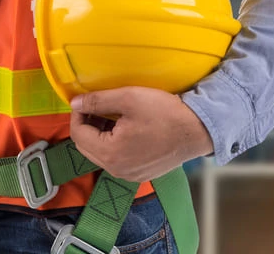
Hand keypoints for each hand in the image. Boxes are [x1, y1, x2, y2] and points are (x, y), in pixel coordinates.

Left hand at [69, 87, 213, 182]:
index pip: (78, 134)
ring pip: (100, 155)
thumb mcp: (128, 98)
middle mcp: (117, 170)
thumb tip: (75, 103)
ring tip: (111, 116)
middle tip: (97, 107)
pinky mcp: (140, 174)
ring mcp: (129, 175)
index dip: (78, 114)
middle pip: (85, 147)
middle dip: (86, 126)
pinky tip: (124, 129)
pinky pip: (115, 160)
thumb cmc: (164, 113)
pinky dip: (112, 145)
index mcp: (111, 153)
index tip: (85, 101)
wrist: (198, 130)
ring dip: (98, 135)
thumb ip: (98, 101)